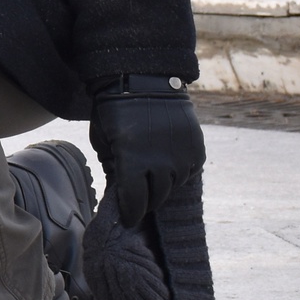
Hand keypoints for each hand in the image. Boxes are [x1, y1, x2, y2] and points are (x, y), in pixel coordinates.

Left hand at [89, 76, 205, 229]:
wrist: (145, 80)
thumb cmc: (115, 110)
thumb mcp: (103, 139)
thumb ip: (112, 167)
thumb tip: (120, 191)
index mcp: (132, 159)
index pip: (134, 201)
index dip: (131, 213)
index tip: (129, 219)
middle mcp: (160, 161)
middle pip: (156, 197)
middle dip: (146, 202)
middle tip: (140, 201)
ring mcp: (181, 154)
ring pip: (174, 185)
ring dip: (163, 187)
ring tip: (154, 181)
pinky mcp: (196, 147)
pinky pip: (189, 171)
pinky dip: (179, 173)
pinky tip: (169, 167)